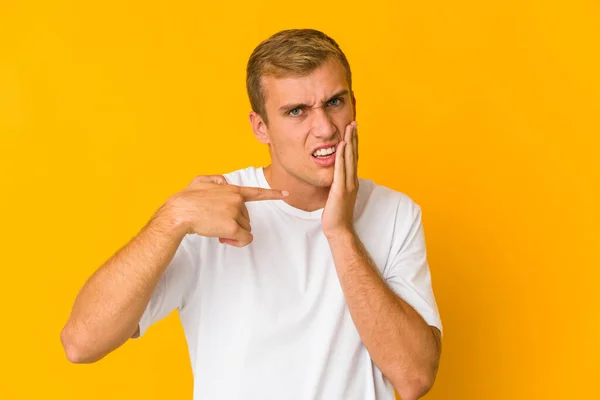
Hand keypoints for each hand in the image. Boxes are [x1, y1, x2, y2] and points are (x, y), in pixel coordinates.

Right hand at [163, 175, 287, 246]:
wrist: (179, 212)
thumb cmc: (186, 199)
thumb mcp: (200, 180)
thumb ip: (215, 179)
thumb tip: (223, 181)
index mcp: (232, 190)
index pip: (257, 192)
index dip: (273, 194)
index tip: (286, 194)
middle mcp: (237, 200)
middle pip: (246, 218)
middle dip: (235, 224)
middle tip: (218, 225)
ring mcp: (235, 213)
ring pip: (245, 229)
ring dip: (234, 233)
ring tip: (216, 230)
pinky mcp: (232, 227)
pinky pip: (244, 239)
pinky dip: (237, 242)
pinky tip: (224, 239)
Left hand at [322, 121, 358, 238]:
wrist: (339, 229)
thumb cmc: (337, 215)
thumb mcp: (338, 195)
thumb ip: (338, 184)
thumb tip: (335, 177)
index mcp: (352, 181)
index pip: (353, 158)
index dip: (354, 143)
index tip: (353, 130)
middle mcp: (352, 180)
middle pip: (354, 154)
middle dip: (354, 137)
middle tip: (353, 122)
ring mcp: (348, 185)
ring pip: (349, 159)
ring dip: (349, 142)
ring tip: (349, 127)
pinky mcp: (340, 190)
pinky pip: (340, 169)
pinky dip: (341, 156)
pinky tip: (340, 145)